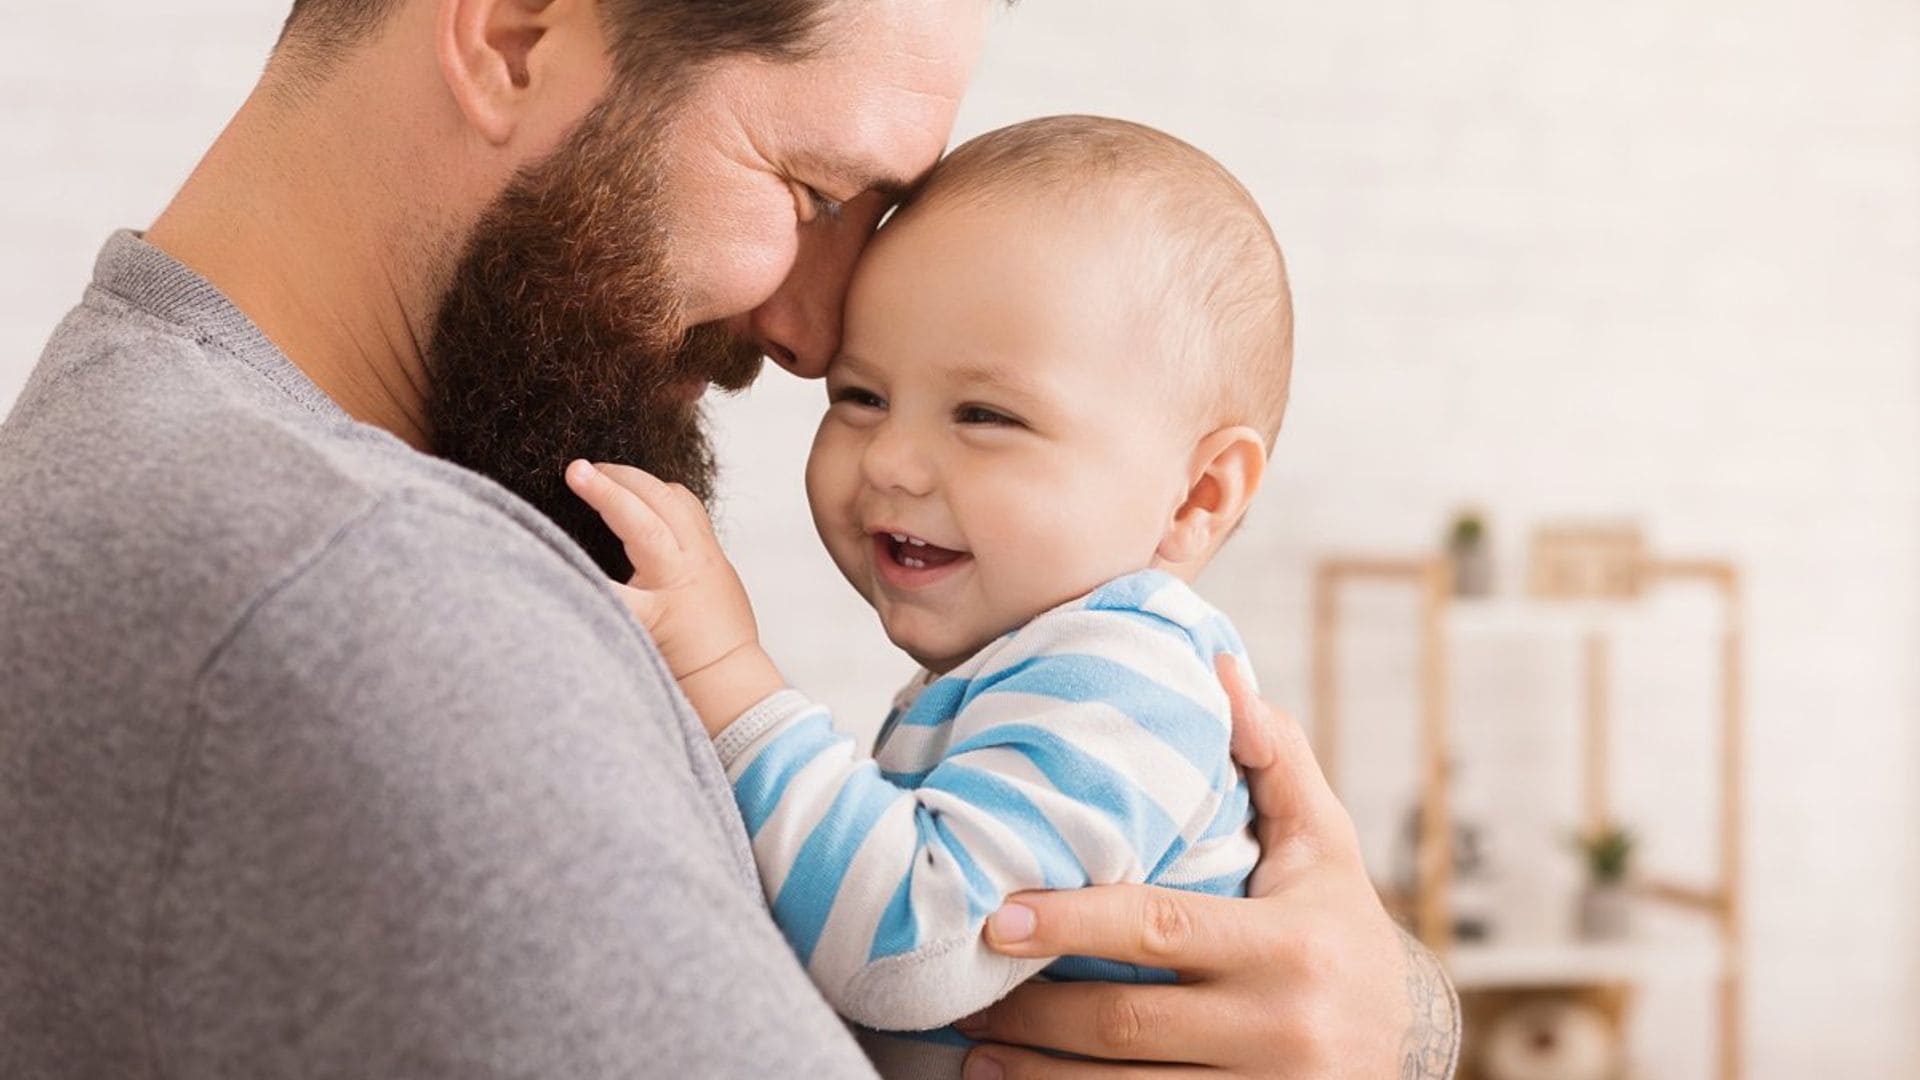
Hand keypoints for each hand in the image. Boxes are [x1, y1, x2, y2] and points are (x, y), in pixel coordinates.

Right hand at [564, 460, 782, 731]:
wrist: (727, 672)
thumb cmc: (676, 663)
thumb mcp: (632, 638)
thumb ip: (602, 602)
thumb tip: (560, 572)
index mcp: (665, 593)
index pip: (624, 543)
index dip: (598, 508)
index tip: (571, 477)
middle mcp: (689, 567)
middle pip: (650, 510)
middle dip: (612, 483)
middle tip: (575, 469)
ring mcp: (706, 554)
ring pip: (674, 498)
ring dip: (638, 481)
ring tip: (604, 474)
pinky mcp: (714, 549)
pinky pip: (688, 505)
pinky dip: (661, 491)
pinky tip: (640, 493)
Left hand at [958, 655, 1459, 1077]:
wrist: (1410, 1042)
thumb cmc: (1341, 925)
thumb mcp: (1323, 842)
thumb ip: (1274, 755)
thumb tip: (1221, 666)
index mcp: (1290, 943)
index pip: (1160, 929)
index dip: (1073, 923)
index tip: (1000, 915)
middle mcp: (1281, 1026)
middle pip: (1126, 1023)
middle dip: (1033, 1012)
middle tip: (962, 989)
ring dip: (1036, 1075)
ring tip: (971, 1051)